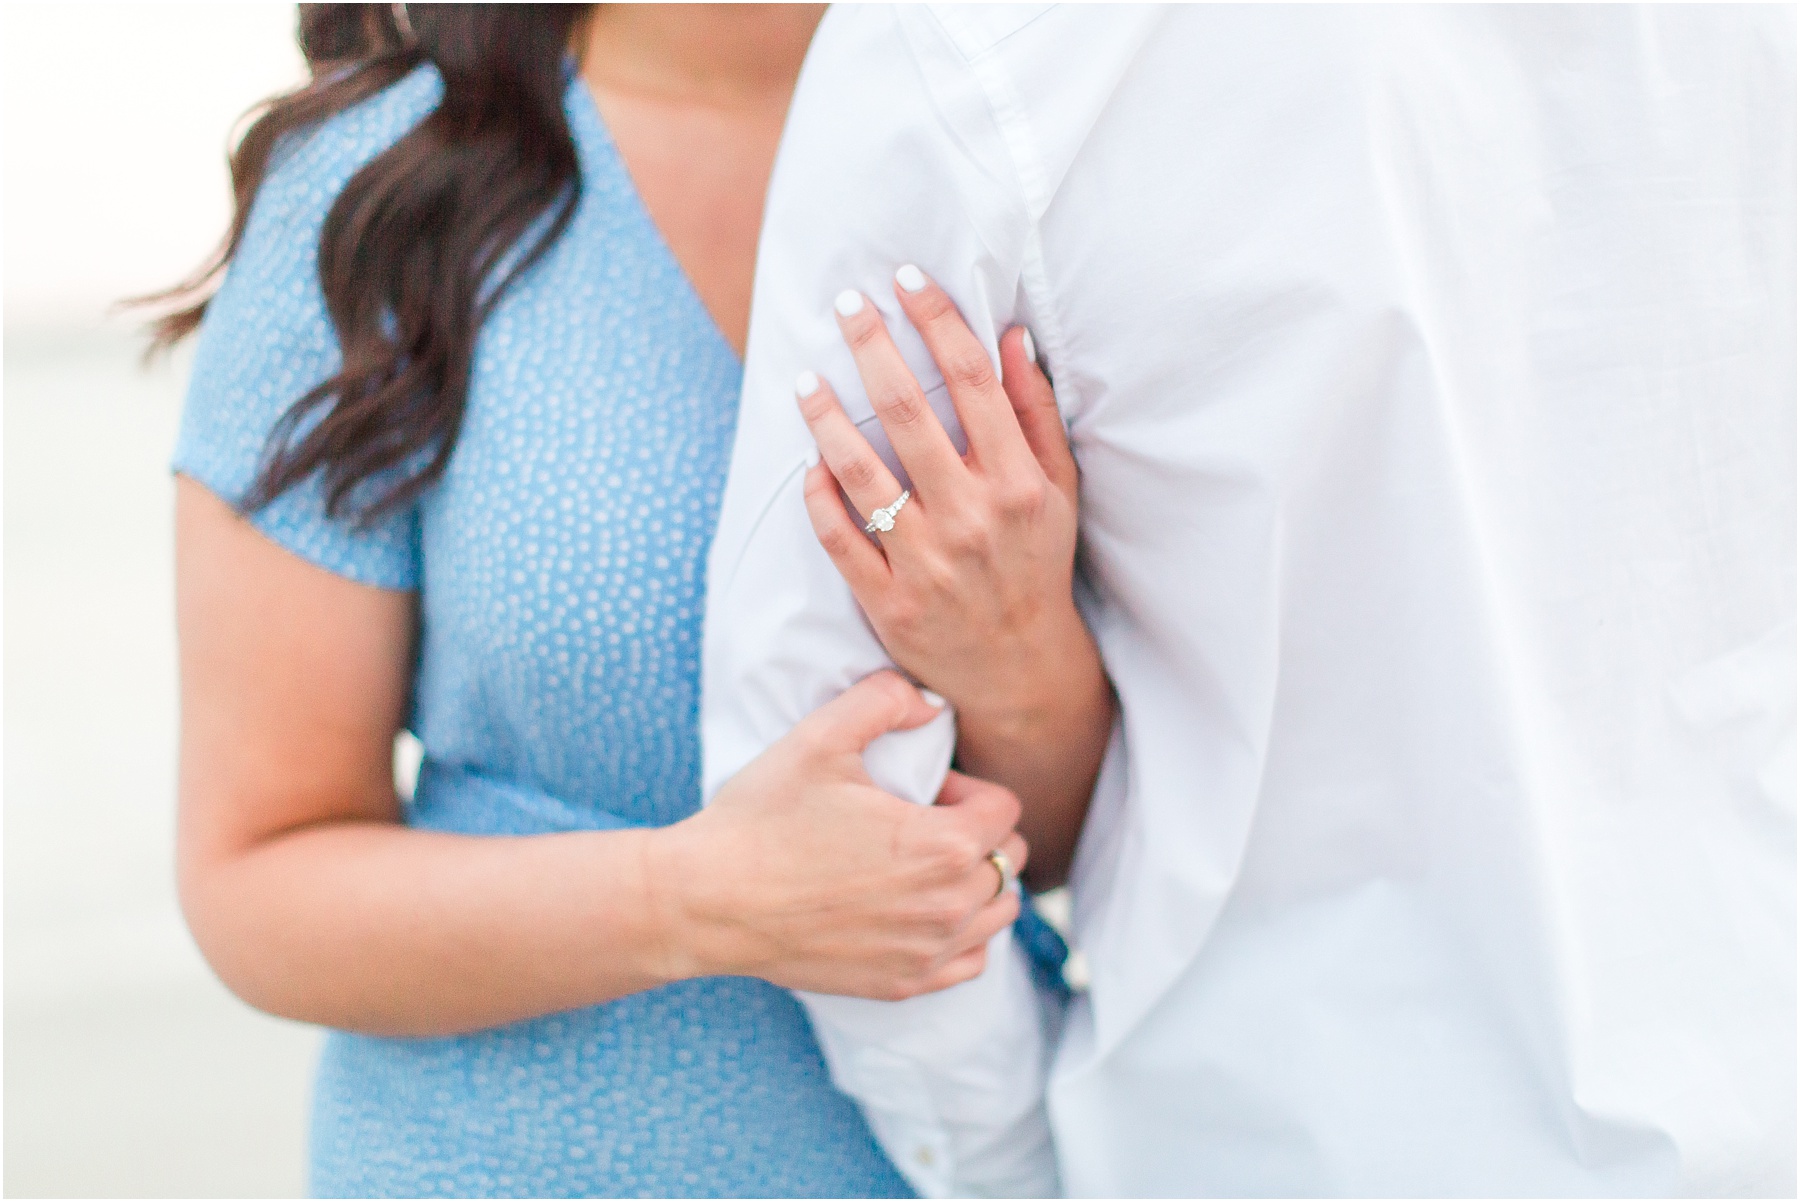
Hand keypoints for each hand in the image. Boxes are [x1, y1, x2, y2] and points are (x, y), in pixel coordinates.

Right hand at [649, 671, 1027, 1000]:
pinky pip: (970, 960)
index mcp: (944, 845)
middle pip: (1009, 860)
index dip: (967, 788)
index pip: (1005, 809)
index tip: (923, 790)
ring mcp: (927, 953)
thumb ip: (885, 700)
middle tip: (917, 822)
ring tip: (920, 864)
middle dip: (976, 832)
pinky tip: (915, 909)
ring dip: (975, 883)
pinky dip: (959, 934)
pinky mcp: (902, 985)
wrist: (707, 901)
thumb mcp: (819, 737)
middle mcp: (948, 906)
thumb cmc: (761, 819)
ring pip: (998, 912)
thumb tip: (929, 702)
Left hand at [796, 267, 1104, 752]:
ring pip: (859, 471)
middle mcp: (970, 516)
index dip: (936, 319)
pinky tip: (809, 461)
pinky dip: (818, 494)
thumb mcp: (1058, 490)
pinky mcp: (887, 601)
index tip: (906, 279)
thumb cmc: (1038, 565)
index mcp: (1016, 482)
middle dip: (871, 346)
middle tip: (845, 304)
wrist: (1021, 667)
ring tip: (806, 378)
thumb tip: (1009, 336)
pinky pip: (837, 536)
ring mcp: (925, 561)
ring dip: (826, 416)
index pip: (972, 380)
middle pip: (908, 411)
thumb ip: (1034, 413)